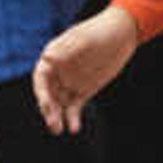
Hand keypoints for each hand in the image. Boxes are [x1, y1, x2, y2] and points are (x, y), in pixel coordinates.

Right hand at [33, 6, 137, 133]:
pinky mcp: (83, 91)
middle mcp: (59, 71)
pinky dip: (72, 118)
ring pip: (59, 104)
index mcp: (53, 56)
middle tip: (53, 123)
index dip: (41, 91)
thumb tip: (48, 57)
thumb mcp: (85, 39)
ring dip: (57, 117)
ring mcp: (70, 82)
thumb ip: (68, 49)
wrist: (121, 35)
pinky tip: (74, 128)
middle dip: (48, 109)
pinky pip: (74, 107)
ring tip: (59, 130)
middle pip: (48, 94)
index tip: (45, 103)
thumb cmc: (101, 32)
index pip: (40, 77)